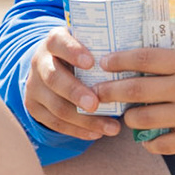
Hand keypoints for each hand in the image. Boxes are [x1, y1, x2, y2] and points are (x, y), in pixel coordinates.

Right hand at [24, 27, 122, 141]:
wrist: (51, 65)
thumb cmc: (80, 53)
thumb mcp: (87, 43)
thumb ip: (104, 47)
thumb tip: (140, 58)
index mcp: (54, 41)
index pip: (59, 42)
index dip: (73, 52)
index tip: (91, 62)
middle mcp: (40, 62)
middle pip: (54, 78)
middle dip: (75, 93)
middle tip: (96, 104)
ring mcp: (34, 86)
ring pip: (56, 106)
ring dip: (84, 120)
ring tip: (111, 128)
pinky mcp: (34, 107)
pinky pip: (55, 123)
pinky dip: (77, 130)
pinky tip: (97, 134)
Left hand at [93, 47, 174, 153]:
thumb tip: (142, 57)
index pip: (144, 58)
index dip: (119, 60)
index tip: (104, 62)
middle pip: (135, 90)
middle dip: (110, 91)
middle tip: (98, 92)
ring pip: (141, 119)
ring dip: (128, 118)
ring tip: (126, 116)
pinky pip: (160, 144)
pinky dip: (149, 142)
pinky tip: (147, 138)